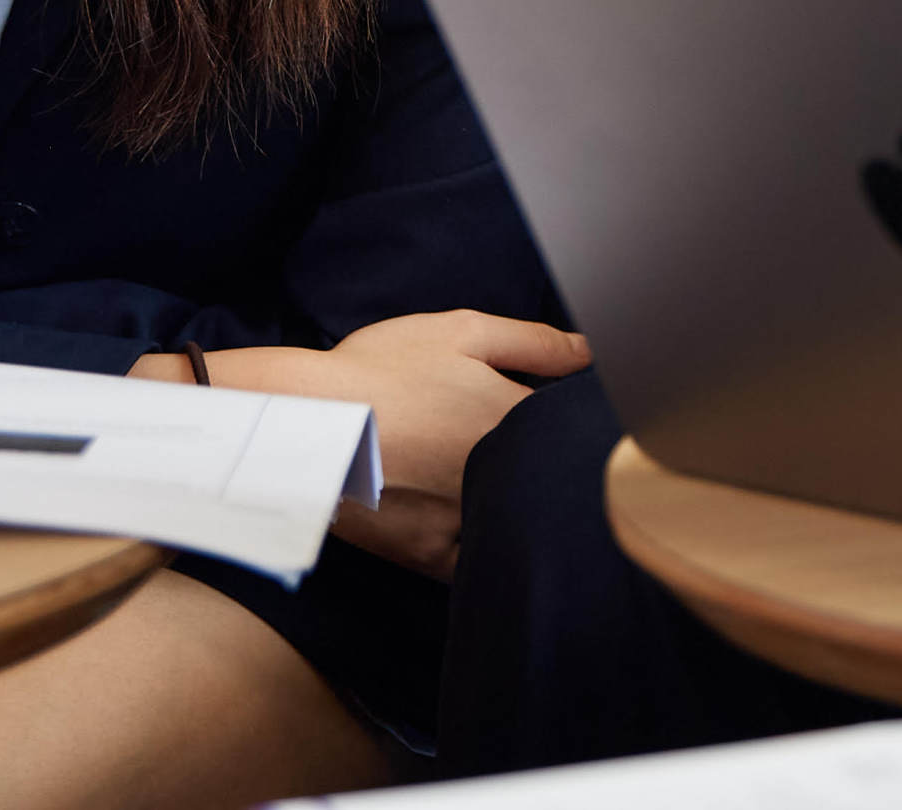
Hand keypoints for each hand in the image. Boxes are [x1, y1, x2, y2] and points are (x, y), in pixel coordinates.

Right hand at [154, 308, 588, 579]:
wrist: (302, 421)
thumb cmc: (379, 368)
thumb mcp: (460, 333)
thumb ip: (534, 343)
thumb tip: (593, 352)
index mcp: (517, 417)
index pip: (585, 429)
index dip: (592, 429)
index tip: (599, 427)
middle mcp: (502, 474)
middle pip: (561, 486)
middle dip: (568, 478)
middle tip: (561, 469)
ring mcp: (467, 520)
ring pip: (524, 531)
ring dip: (533, 521)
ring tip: (527, 508)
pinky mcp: (430, 556)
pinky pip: (479, 568)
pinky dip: (490, 557)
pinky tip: (493, 544)